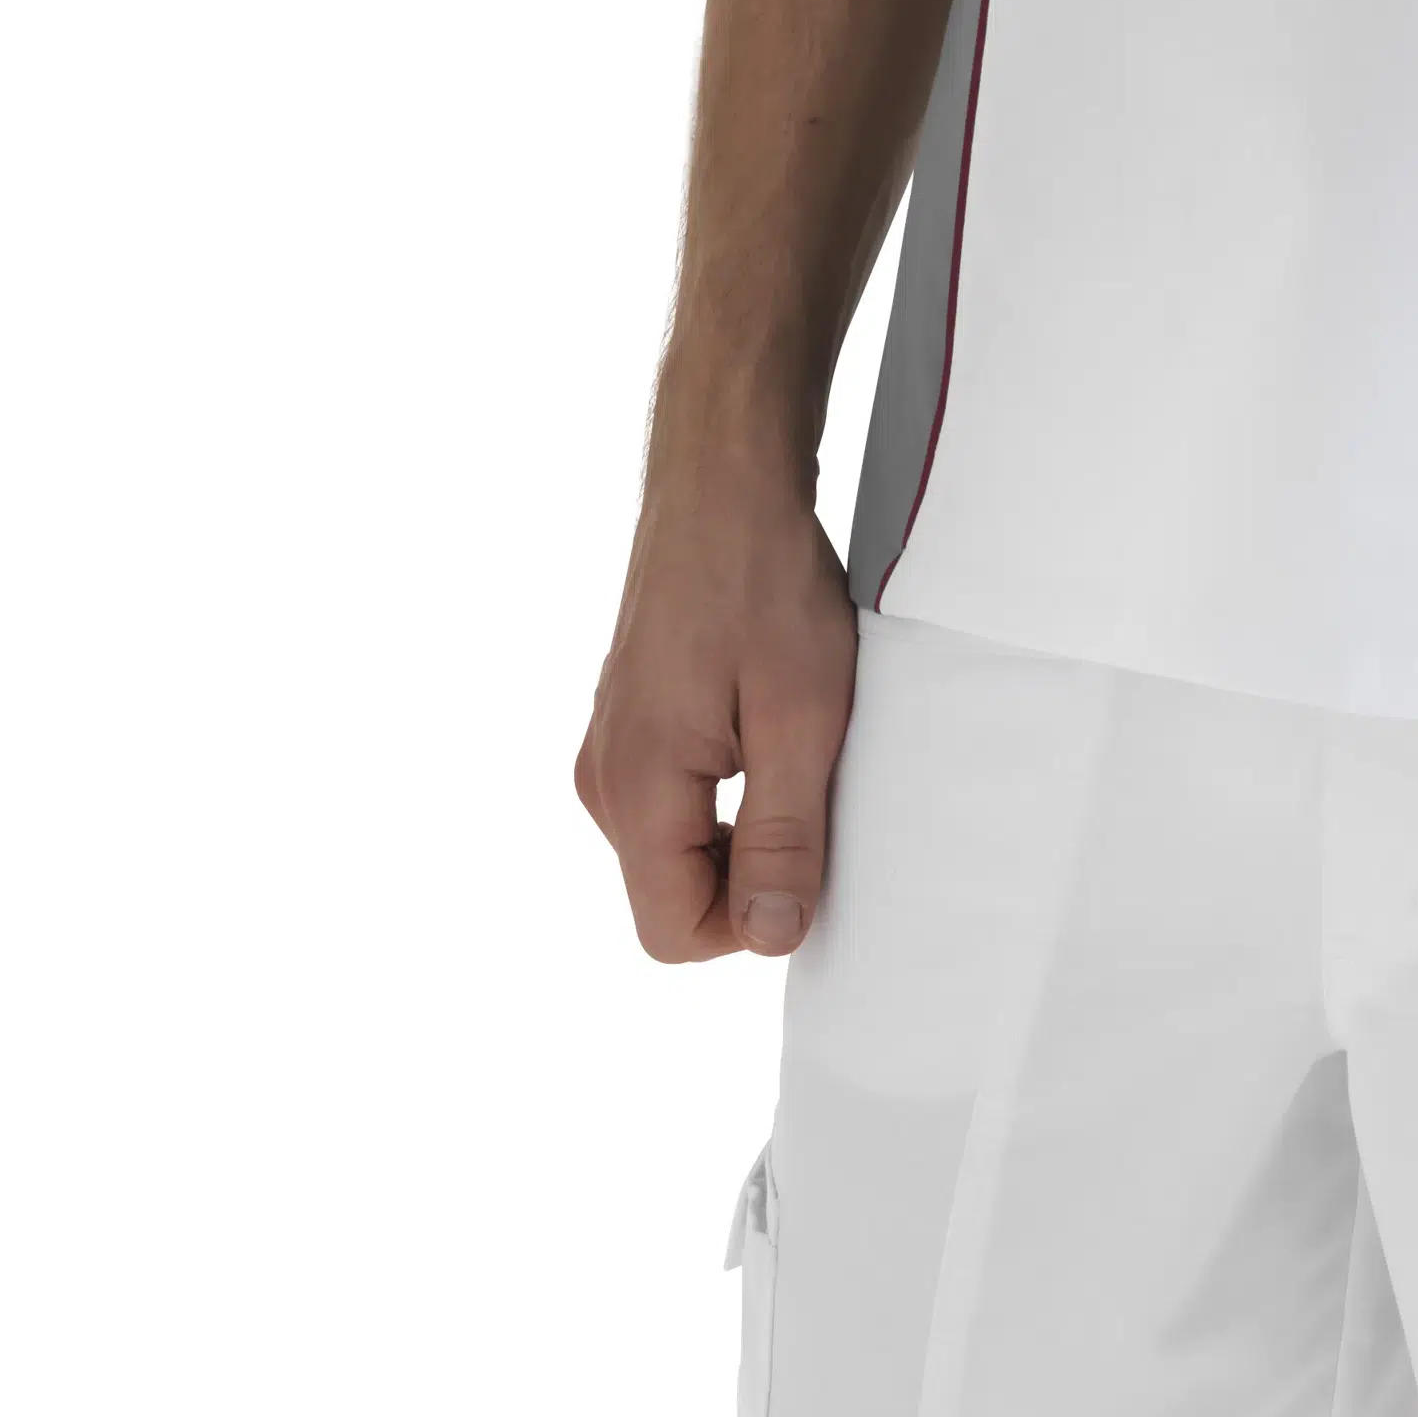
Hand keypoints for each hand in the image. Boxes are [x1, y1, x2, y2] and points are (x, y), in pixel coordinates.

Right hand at [576, 460, 860, 960]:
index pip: (674, 933)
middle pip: (674, 893)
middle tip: (812, 780)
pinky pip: (675, 797)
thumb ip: (786, 837)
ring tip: (791, 737)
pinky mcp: (631, 722)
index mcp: (638, 789)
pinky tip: (764, 718)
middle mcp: (605, 779)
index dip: (754, 916)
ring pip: (678, 845)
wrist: (724, 480)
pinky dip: (727, 783)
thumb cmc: (762, 580)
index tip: (809, 849)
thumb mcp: (803, 717)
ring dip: (744, 818)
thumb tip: (774, 936)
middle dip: (753, 864)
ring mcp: (612, 748)